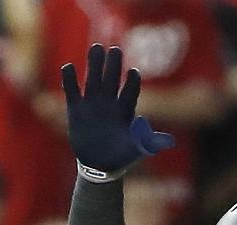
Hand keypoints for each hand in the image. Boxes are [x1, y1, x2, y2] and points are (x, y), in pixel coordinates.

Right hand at [60, 43, 176, 176]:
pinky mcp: (76, 109)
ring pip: (93, 79)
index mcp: (126, 109)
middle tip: (115, 50)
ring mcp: (92, 103)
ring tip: (96, 47)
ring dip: (95, 64)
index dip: (132, 81)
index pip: (131, 90)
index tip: (133, 72)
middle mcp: (110, 102)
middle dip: (114, 65)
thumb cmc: (122, 156)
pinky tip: (68, 67)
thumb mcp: (137, 150)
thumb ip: (149, 143)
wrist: (100, 165)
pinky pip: (72, 91)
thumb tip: (169, 141)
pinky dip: (70, 79)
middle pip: (112, 79)